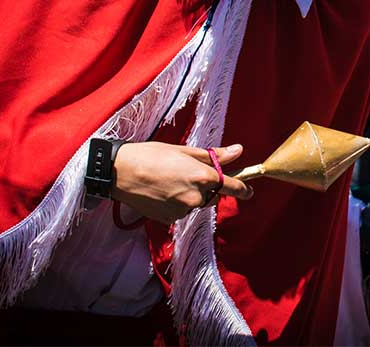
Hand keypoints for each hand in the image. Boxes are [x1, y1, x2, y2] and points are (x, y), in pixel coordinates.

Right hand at [112, 142, 252, 223]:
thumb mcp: (186, 151)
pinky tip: (163, 192)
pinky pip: (182, 211)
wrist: (120, 173)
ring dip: (192, 195)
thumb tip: (238, 150)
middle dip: (209, 188)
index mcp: (203, 177)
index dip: (243, 190)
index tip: (249, 192)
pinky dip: (177, 203)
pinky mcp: (170, 219)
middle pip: (214, 196)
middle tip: (190, 174)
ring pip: (197, 204)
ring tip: (171, 181)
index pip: (232, 187)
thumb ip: (215, 155)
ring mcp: (183, 210)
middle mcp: (196, 197)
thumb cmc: (152, 155)